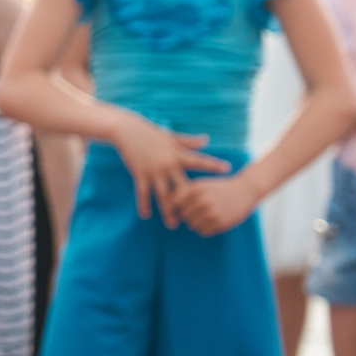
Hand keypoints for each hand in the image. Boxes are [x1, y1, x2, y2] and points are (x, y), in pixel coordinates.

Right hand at [111, 112, 226, 225]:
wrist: (128, 130)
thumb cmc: (150, 132)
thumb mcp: (171, 137)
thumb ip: (189, 142)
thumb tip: (207, 140)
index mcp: (178, 154)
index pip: (199, 161)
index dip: (213, 165)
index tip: (228, 169)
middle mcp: (168, 164)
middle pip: (183, 187)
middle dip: (191, 201)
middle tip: (200, 216)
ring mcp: (154, 171)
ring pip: (164, 195)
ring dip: (168, 211)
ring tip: (173, 225)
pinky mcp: (140, 174)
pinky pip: (143, 193)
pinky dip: (144, 205)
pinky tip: (145, 216)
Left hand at [177, 166, 263, 236]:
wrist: (245, 190)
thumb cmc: (219, 188)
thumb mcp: (201, 185)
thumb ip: (184, 194)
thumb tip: (168, 210)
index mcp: (196, 188)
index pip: (174, 204)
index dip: (176, 208)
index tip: (181, 208)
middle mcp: (202, 200)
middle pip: (183, 216)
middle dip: (187, 216)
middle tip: (198, 212)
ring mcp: (211, 212)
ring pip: (192, 226)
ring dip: (196, 223)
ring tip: (207, 216)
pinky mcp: (220, 223)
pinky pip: (203, 232)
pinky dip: (205, 229)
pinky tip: (213, 221)